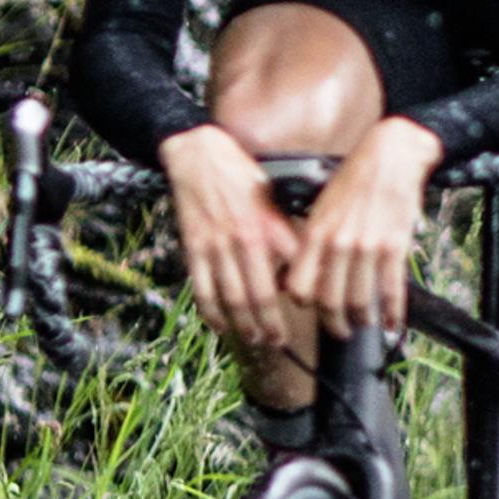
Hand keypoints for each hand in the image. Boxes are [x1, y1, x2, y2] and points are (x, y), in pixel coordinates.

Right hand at [159, 122, 300, 350]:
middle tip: (279, 342)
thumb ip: (286, 235)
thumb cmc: (243, 178)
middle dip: (270, 324)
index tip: (305, 315)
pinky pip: (202, 290)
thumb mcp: (275, 202)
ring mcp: (214, 247)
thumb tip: (298, 270)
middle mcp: (241, 241)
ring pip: (230, 298)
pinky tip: (220, 325)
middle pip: (258, 296)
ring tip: (255, 338)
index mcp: (267, 229)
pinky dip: (211, 313)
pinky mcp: (193, 250)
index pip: (287, 274)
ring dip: (243, 324)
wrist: (200, 156)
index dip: (296, 301)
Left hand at [283, 117, 439, 335]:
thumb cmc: (353, 179)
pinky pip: (392, 291)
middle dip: (333, 325)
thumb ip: (309, 242)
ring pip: (359, 302)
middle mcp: (338, 243)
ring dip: (362, 320)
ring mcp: (367, 247)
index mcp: (315, 233)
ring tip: (365, 323)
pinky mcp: (394, 247)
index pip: (298, 287)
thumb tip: (295, 276)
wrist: (390, 155)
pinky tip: (393, 323)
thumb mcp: (320, 206)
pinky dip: (393, 313)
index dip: (303, 305)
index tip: (311, 308)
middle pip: (328, 302)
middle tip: (339, 331)